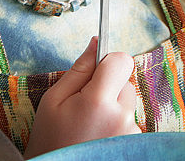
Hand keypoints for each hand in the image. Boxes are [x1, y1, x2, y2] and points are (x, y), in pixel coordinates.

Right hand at [24, 37, 139, 157]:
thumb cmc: (49, 140)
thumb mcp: (53, 100)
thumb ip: (78, 69)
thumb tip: (96, 43)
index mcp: (99, 101)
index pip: (122, 60)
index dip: (109, 61)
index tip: (95, 71)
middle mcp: (121, 116)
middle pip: (125, 81)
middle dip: (108, 87)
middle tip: (85, 106)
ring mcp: (130, 131)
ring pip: (127, 101)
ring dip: (113, 106)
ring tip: (90, 124)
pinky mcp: (134, 141)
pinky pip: (129, 119)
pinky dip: (116, 122)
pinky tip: (97, 135)